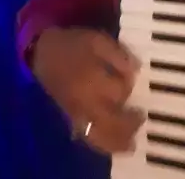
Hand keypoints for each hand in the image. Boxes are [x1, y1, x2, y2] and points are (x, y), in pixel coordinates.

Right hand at [32, 26, 144, 154]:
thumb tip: (135, 71)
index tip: (133, 79)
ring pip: (99, 136)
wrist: (43, 52)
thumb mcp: (98, 40)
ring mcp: (77, 113)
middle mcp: (85, 102)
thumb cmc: (73, 44)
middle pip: (112, 122)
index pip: (120, 92)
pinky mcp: (71, 118)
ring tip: (131, 142)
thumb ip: (118, 55)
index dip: (129, 86)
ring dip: (117, 141)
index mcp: (92, 80)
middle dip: (129, 124)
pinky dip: (101, 144)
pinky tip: (112, 143)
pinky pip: (88, 138)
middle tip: (141, 117)